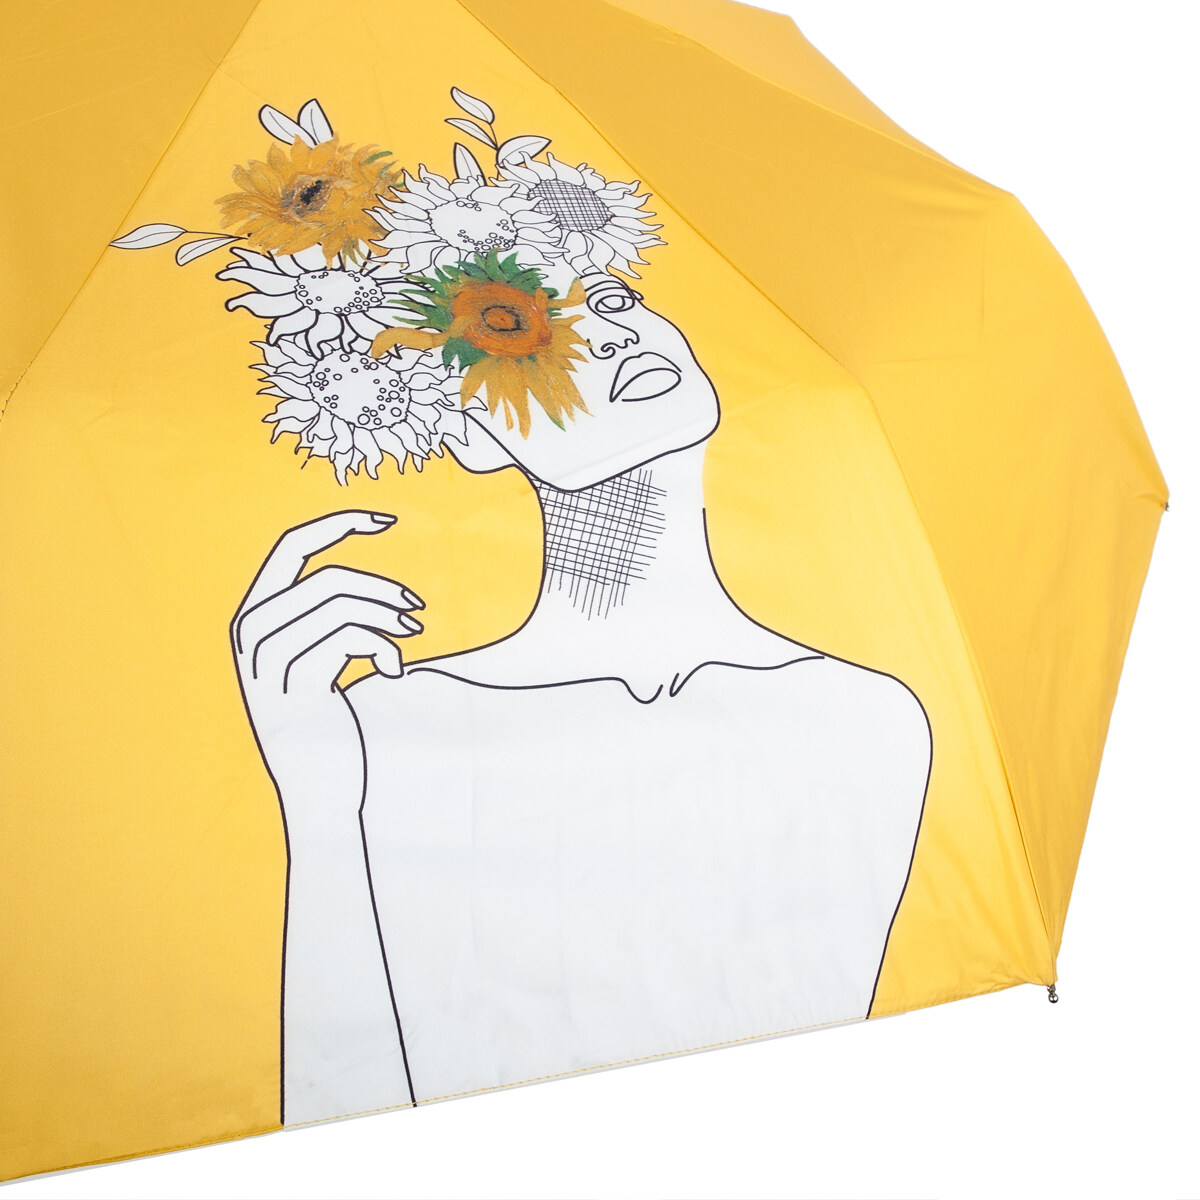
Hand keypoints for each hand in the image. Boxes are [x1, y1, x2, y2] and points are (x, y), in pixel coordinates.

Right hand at [231, 510, 421, 826]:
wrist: (318, 789)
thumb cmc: (325, 722)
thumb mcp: (314, 661)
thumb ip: (322, 620)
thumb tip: (376, 587)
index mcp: (252, 617)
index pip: (291, 546)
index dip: (339, 525)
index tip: (386, 520)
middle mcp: (250, 634)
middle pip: (328, 578)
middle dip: (381, 589)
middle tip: (415, 611)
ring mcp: (268, 662)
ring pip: (342, 605)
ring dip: (387, 617)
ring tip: (410, 636)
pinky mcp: (296, 686)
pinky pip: (351, 638)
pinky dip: (384, 647)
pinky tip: (395, 669)